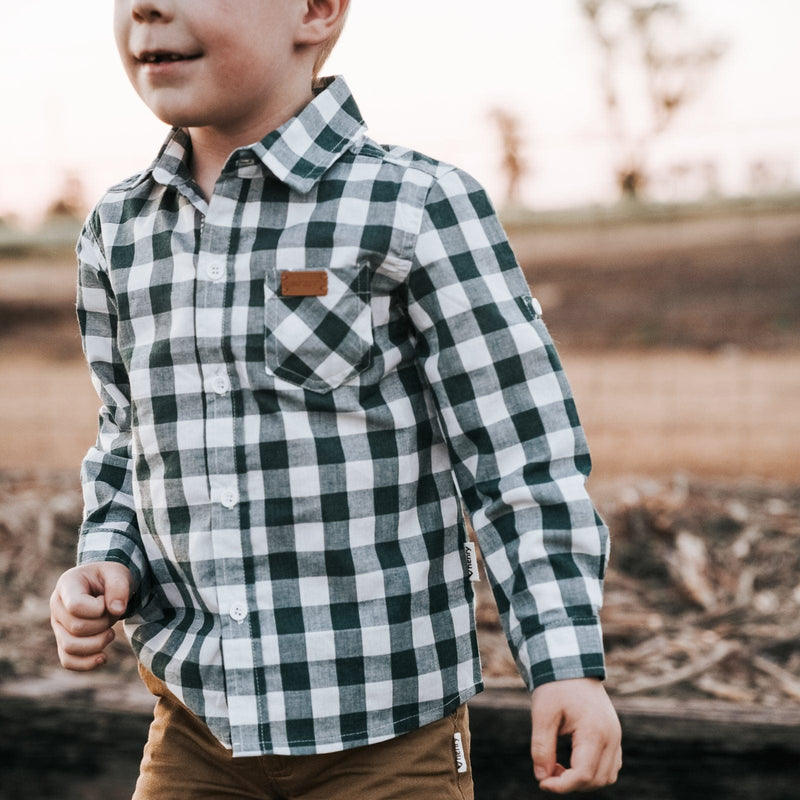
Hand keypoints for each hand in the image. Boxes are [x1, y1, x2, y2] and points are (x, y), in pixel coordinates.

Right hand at [50, 562, 131, 670]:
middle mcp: (57, 606)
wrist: (105, 584)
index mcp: (67, 584)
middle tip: (113, 615)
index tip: (107, 600)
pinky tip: (103, 657)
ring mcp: (58, 625)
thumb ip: (119, 587)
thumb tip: (117, 610)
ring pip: (69, 647)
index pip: (76, 606)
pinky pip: (68, 660)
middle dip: (102, 624)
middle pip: (76, 628)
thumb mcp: (118, 573)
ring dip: (97, 644)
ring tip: (110, 633)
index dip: (98, 609)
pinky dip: (86, 664)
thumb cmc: (110, 577)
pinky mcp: (64, 640)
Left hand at [530, 678, 621, 792]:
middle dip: (570, 784)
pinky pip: (610, 766)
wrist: (571, 664)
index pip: (583, 774)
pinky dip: (593, 771)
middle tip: (547, 771)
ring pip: (606, 777)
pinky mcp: (614, 735)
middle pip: (596, 780)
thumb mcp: (542, 714)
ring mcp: (616, 736)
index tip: (542, 782)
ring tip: (558, 765)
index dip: (562, 785)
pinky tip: (571, 761)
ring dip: (583, 780)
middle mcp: (611, 737)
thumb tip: (542, 777)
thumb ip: (541, 747)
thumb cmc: (555, 687)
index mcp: (594, 731)